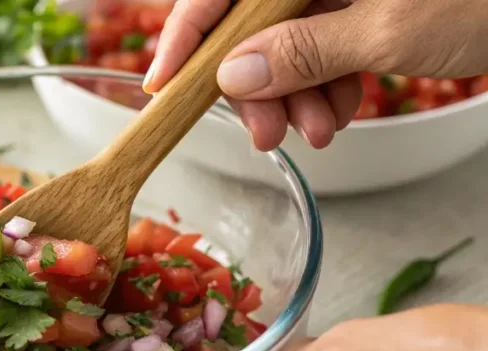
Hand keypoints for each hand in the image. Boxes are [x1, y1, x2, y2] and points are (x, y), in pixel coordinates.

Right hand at [143, 0, 487, 150]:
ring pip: (287, 37)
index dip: (185, 36)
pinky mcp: (364, 0)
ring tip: (323, 130)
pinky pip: (323, 42)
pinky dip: (327, 81)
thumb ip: (303, 52)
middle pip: (250, 17)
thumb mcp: (389, 28)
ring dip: (296, 93)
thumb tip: (231, 76)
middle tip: (265, 132)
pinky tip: (344, 108)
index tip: (165, 87)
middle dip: (257, 81)